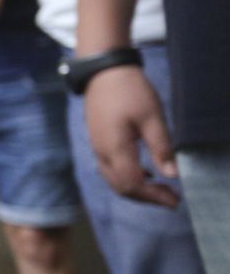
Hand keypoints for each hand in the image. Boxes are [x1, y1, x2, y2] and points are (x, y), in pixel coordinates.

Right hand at [84, 65, 178, 206]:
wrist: (103, 72)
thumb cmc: (130, 91)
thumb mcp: (152, 117)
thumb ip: (161, 148)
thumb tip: (172, 175)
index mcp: (115, 148)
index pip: (133, 185)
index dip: (154, 197)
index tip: (175, 200)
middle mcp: (102, 153)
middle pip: (121, 188)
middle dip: (146, 197)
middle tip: (171, 198)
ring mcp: (97, 148)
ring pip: (113, 181)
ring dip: (136, 189)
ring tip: (159, 188)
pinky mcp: (97, 142)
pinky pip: (110, 170)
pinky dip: (127, 178)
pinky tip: (144, 172)